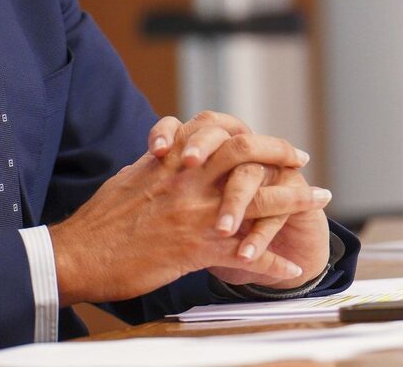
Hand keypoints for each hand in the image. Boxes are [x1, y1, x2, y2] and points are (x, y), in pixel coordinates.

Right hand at [50, 129, 329, 303]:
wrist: (80, 254)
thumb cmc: (100, 220)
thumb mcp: (131, 179)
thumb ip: (157, 166)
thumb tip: (168, 156)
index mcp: (172, 162)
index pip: (219, 132)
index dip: (250, 134)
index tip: (273, 142)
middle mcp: (188, 181)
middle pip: (246, 153)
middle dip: (280, 151)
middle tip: (302, 157)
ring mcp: (195, 214)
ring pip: (258, 200)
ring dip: (295, 200)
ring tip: (321, 200)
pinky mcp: (196, 249)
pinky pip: (246, 255)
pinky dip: (272, 264)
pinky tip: (291, 269)